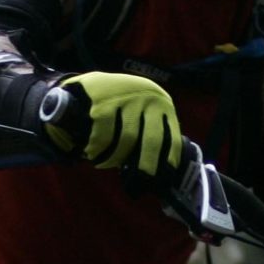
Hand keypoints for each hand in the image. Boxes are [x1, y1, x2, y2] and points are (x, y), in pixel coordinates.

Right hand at [43, 71, 183, 177]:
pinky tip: (92, 153)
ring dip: (114, 158)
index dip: (169, 161)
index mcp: (163, 105)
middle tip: (139, 182)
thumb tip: (158, 167)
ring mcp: (127, 99)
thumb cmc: (125, 104)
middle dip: (147, 166)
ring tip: (103, 164)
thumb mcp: (145, 110)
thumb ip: (153, 131)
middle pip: (152, 141)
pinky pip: (104, 134)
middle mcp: (149, 99)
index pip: (171, 137)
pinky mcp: (104, 102)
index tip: (162, 178)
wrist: (95, 81)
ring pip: (126, 140)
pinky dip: (98, 148)